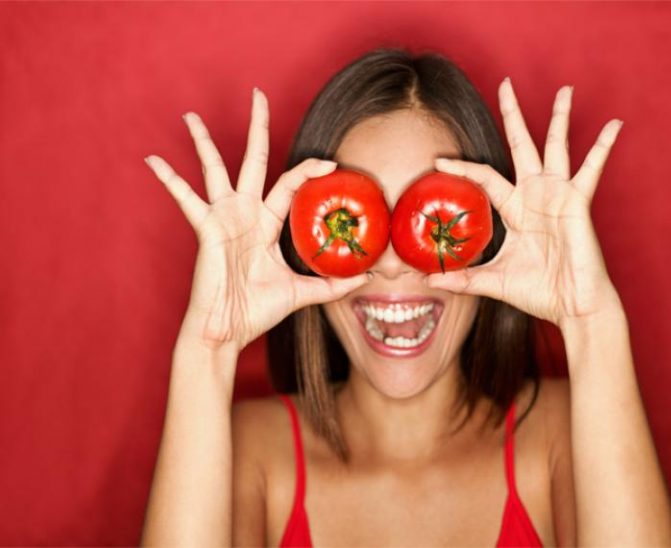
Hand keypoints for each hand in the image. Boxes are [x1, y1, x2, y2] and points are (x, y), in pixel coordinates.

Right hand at [145, 88, 368, 351]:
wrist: (227, 331)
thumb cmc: (257, 311)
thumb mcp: (302, 292)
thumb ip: (333, 283)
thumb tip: (368, 276)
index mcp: (266, 224)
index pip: (290, 184)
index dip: (309, 169)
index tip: (331, 162)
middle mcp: (244, 214)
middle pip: (253, 160)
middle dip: (257, 128)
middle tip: (258, 95)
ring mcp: (223, 219)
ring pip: (214, 170)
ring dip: (203, 142)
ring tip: (191, 116)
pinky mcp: (206, 228)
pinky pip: (185, 199)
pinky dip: (170, 179)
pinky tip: (153, 160)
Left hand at [426, 78, 622, 327]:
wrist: (572, 307)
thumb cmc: (538, 293)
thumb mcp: (492, 282)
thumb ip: (463, 278)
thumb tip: (429, 281)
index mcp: (516, 210)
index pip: (485, 177)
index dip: (463, 166)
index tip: (439, 160)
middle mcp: (536, 196)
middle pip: (520, 145)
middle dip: (512, 115)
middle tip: (505, 84)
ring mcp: (559, 196)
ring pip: (556, 147)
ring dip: (559, 118)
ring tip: (565, 89)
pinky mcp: (578, 203)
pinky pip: (592, 169)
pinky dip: (604, 146)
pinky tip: (614, 123)